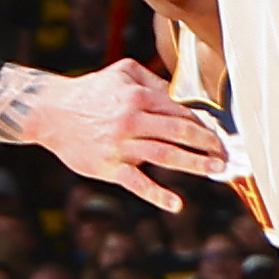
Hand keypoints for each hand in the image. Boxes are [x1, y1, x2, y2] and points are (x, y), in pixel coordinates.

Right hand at [0, 61, 225, 211]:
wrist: (50, 112)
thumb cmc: (91, 92)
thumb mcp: (123, 73)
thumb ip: (154, 82)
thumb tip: (184, 98)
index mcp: (138, 97)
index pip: (181, 113)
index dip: (204, 125)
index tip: (220, 135)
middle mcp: (131, 120)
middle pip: (180, 133)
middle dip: (209, 143)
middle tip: (227, 154)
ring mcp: (120, 145)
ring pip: (166, 155)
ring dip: (195, 164)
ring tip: (217, 170)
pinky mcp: (109, 167)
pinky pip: (137, 183)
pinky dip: (158, 195)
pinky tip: (177, 204)